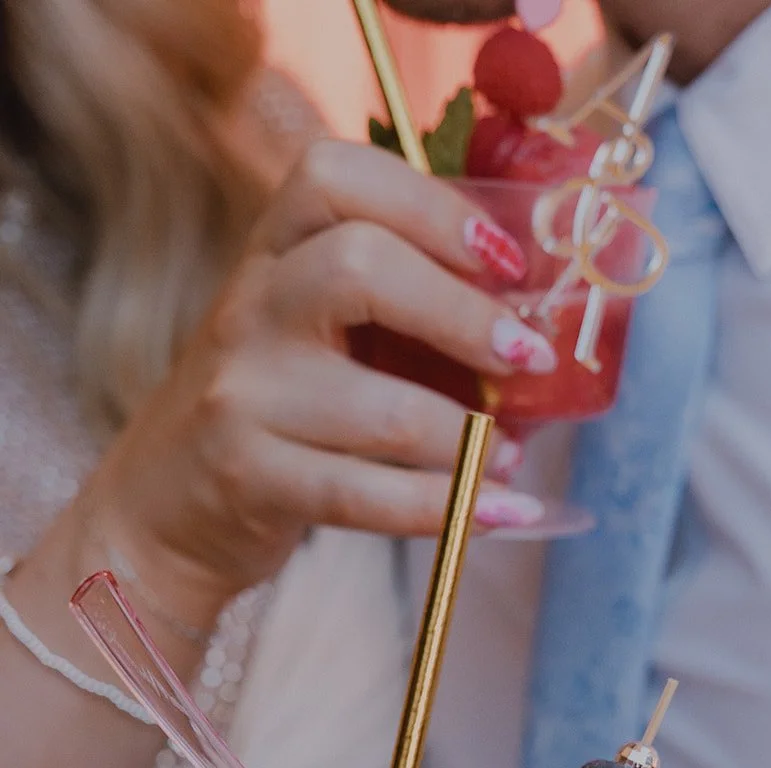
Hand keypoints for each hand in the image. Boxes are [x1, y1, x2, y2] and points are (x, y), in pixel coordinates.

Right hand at [77, 140, 547, 620]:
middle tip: (528, 359)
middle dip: (465, 315)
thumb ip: (393, 303)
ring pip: (382, 408)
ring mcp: (243, 397)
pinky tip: (501, 512)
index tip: (503, 259)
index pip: (335, 178)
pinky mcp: (251, 480)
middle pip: (362, 268)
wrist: (162, 508)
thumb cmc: (271, 410)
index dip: (432, 206)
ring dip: (471, 438)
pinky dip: (451, 507)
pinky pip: (367, 495)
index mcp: (269, 253)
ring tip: (511, 457)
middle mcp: (249, 311)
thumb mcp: (307, 330)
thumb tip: (533, 316)